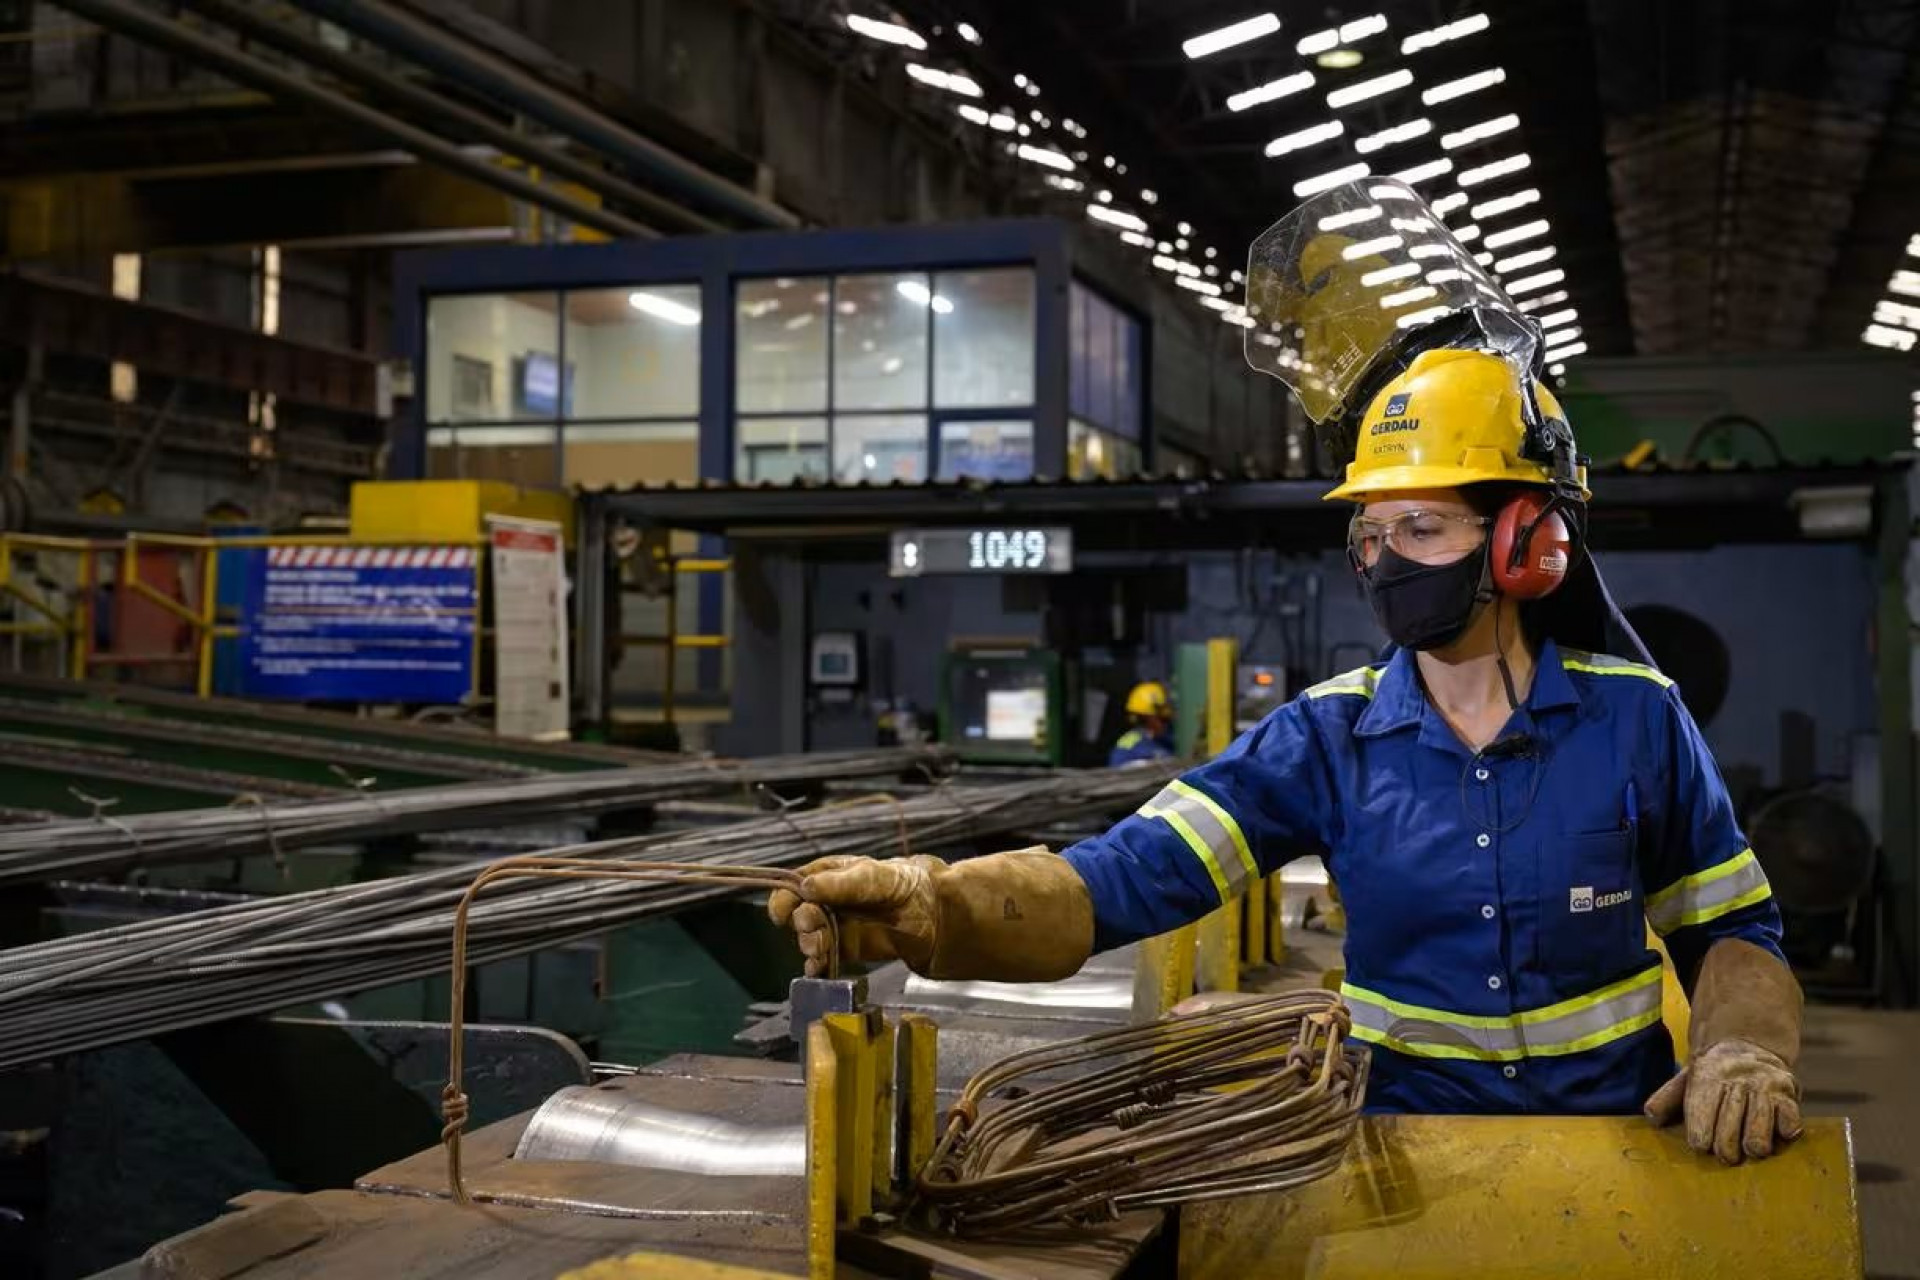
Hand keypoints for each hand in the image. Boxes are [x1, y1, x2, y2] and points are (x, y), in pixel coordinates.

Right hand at [766, 854, 942, 976]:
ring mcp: (834, 926)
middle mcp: (827, 900)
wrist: (935, 916)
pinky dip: (816, 966)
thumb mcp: (874, 877)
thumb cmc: (906, 886)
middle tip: (812, 929)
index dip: (784, 898)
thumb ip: (841, 884)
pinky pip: (822, 959)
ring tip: (817, 950)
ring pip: (808, 937)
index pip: (795, 884)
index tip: (783, 913)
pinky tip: (817, 969)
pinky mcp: (844, 949)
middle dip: (801, 923)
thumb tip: (805, 887)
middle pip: (798, 913)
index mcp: (830, 874)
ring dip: (808, 945)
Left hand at [1644, 1037, 1801, 1163]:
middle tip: (1726, 1153)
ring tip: (1750, 1146)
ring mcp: (1764, 1089)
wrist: (1749, 1044)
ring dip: (1753, 1147)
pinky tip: (1776, 1131)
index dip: (1701, 1139)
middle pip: (1727, 1135)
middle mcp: (1737, 1082)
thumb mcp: (1687, 1078)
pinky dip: (1783, 1133)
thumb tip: (1652, 1117)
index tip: (1702, 1144)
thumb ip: (1667, 1098)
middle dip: (1725, 1151)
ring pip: (1757, 1135)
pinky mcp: (1789, 1095)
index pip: (1701, 1122)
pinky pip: (1789, 1124)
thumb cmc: (1715, 1073)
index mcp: (1708, 1079)